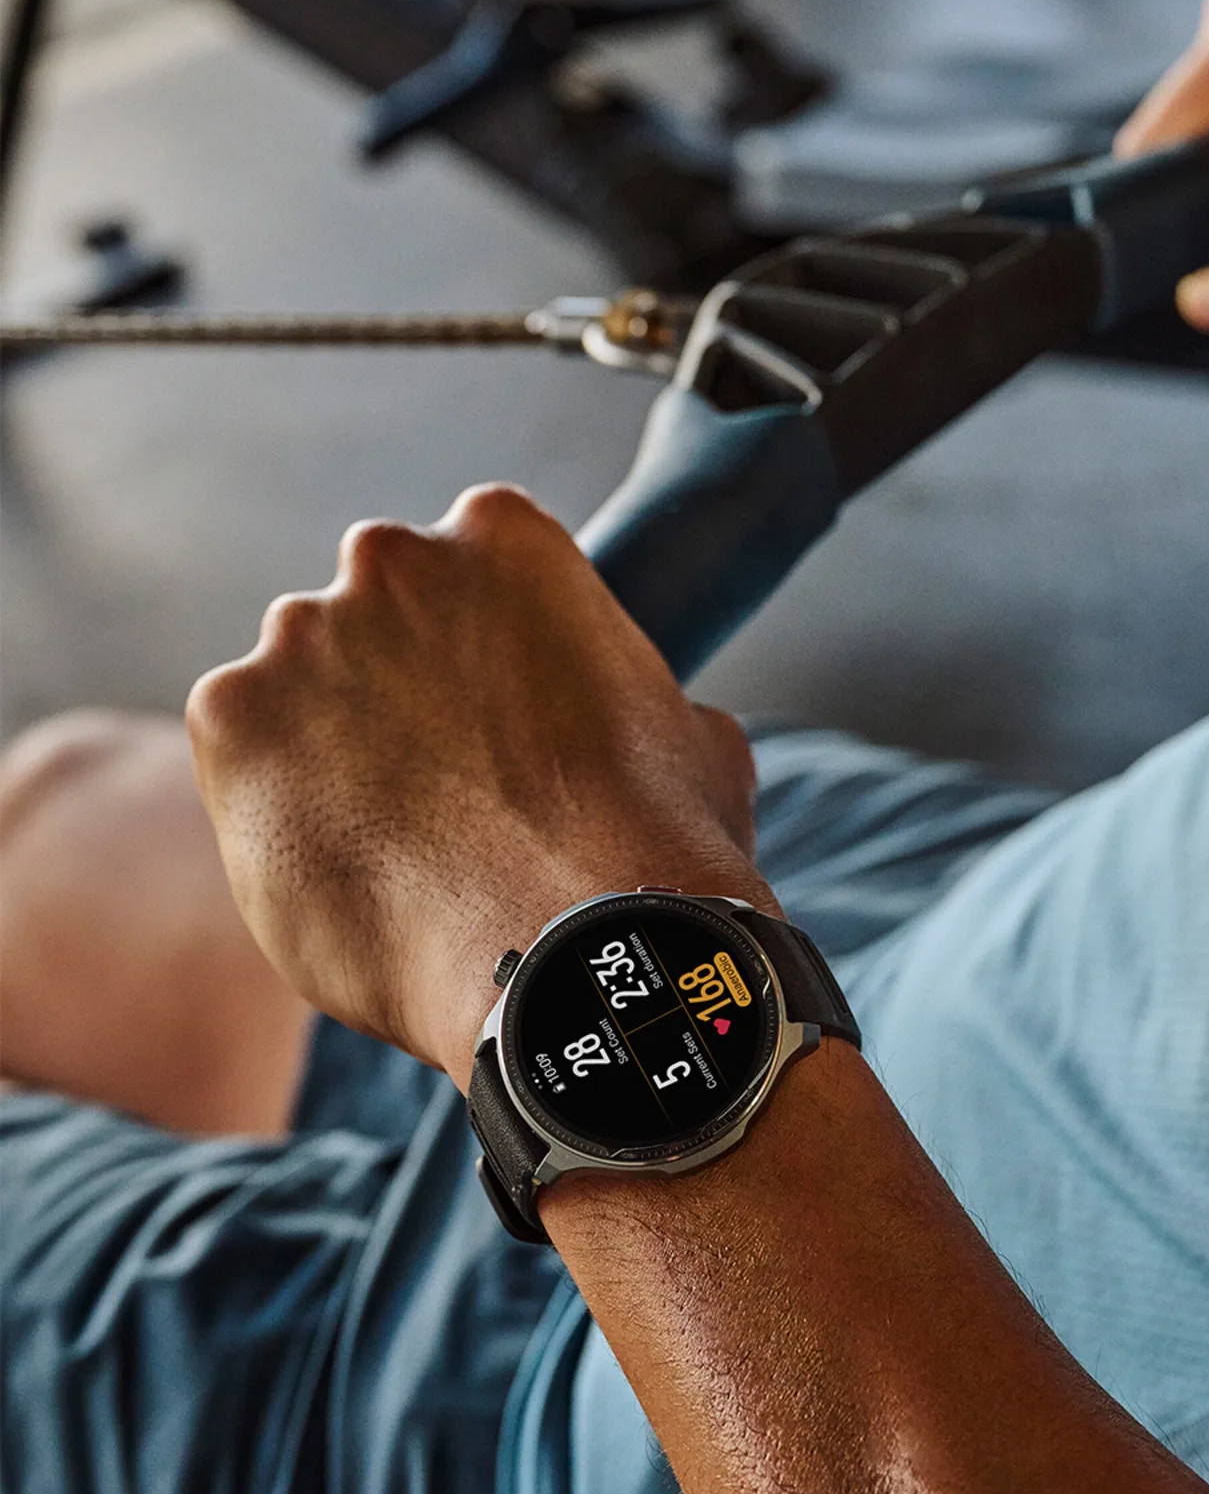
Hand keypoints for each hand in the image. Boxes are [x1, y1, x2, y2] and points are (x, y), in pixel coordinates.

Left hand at [187, 485, 769, 1089]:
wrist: (567, 956)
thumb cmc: (646, 851)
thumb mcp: (693, 741)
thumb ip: (641, 698)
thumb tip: (656, 729)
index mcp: (504, 537)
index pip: (472, 564)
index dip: (487, 648)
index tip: (502, 713)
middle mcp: (389, 562)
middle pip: (375, 614)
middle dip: (402, 684)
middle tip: (451, 784)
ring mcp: (299, 639)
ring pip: (300, 686)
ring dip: (335, 746)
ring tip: (402, 845)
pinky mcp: (229, 725)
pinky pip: (244, 759)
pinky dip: (280, 807)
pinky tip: (353, 869)